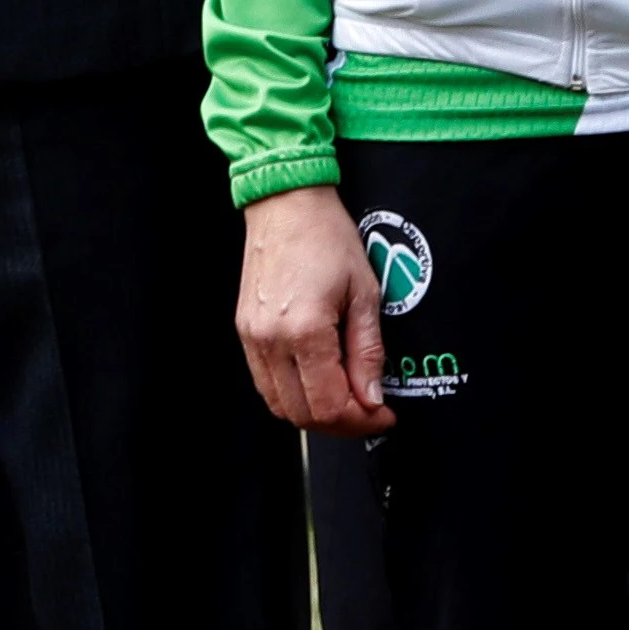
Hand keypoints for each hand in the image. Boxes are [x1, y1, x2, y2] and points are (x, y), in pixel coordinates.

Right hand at [238, 185, 390, 437]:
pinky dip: (292, 396)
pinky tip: (316, 383)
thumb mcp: (365, 293)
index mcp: (305, 331)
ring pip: (280, 406)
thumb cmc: (326, 237)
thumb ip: (367, 351)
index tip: (383, 414)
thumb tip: (371, 396)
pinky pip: (265, 384)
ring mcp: (252, 339)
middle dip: (341, 424)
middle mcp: (271, 341)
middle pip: (303, 415)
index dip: (361, 420)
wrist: (285, 205)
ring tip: (345, 400)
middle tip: (369, 411)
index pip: (330, 405)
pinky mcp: (245, 333)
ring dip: (315, 414)